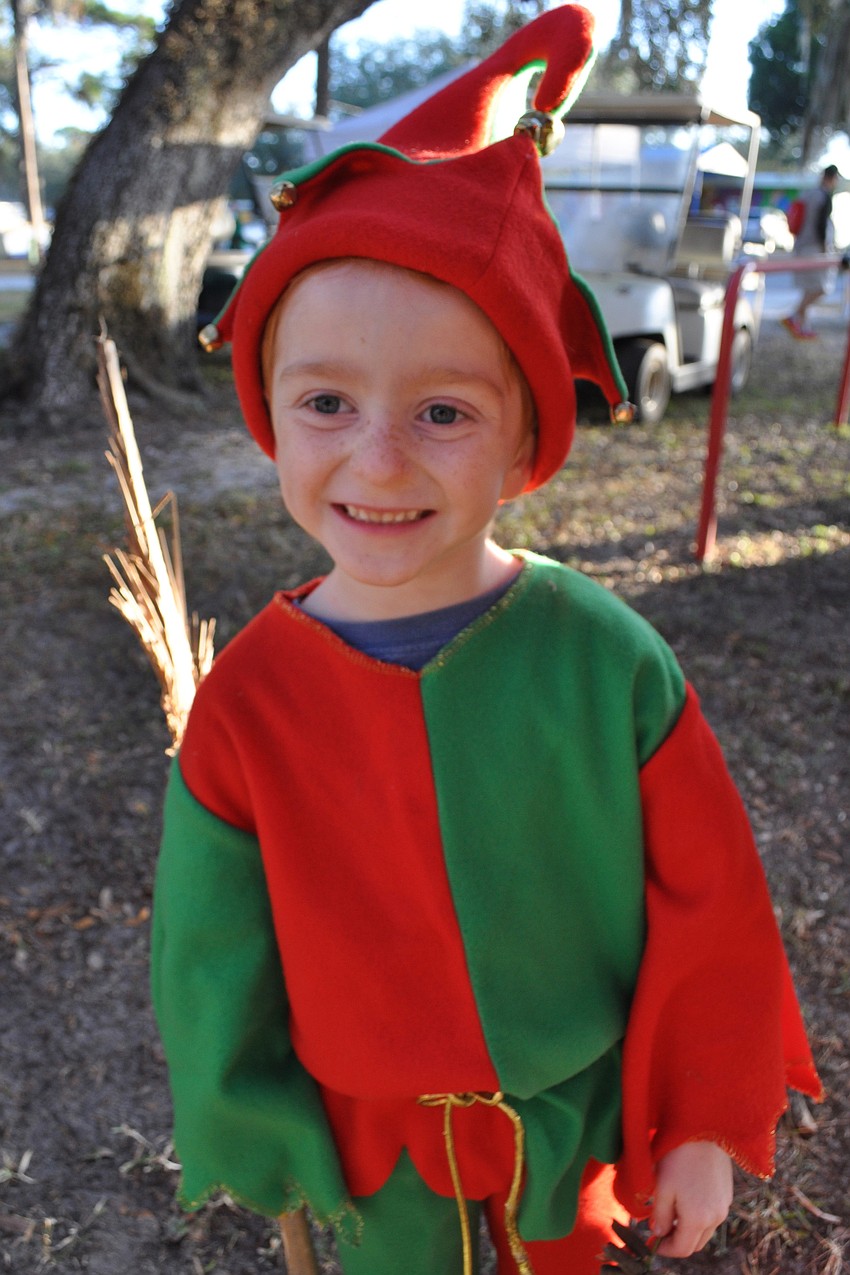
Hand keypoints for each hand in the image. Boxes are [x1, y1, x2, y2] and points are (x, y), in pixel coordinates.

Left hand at [650, 1142, 732, 1257]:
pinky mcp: (727, 1195)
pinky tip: (686, 1200)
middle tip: (658, 1230)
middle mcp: (716, 1217)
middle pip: (695, 1244)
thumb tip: (658, 1232)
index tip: (651, 1242)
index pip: (682, 1249)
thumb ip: (659, 1215)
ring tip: (670, 1214)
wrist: (704, 1129)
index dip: (664, 1249)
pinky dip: (699, 1218)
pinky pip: (712, 1217)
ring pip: (705, 1232)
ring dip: (688, 1230)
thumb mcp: (661, 1186)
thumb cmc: (678, 1156)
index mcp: (698, 1219)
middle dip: (676, 1242)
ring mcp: (724, 1206)